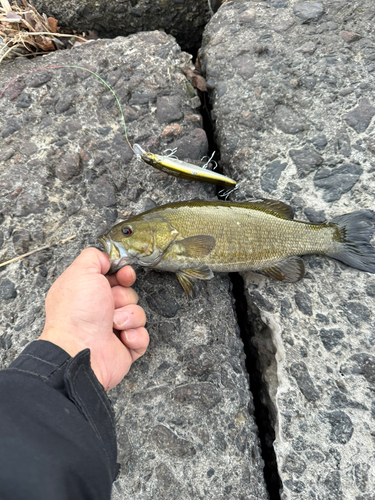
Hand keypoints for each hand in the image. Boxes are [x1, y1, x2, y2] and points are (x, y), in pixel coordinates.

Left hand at [39, 248, 148, 389]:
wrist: (81, 351)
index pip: (113, 277)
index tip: (125, 274)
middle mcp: (98, 311)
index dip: (123, 274)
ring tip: (114, 325)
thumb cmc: (77, 315)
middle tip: (111, 304)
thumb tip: (106, 258)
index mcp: (87, 293)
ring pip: (138, 314)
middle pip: (128, 293)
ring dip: (129, 317)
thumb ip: (94, 257)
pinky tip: (122, 338)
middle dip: (124, 297)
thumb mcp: (81, 272)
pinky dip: (135, 336)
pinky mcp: (125, 348)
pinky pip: (143, 336)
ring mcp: (112, 330)